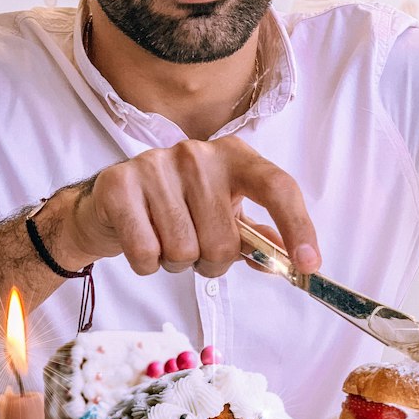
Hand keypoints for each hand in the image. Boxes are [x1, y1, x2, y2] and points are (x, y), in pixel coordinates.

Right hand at [57, 136, 320, 278]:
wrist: (110, 205)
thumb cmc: (177, 211)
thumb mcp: (223, 216)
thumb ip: (258, 237)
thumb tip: (299, 260)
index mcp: (233, 157)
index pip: (277, 187)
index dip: (298, 227)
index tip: (309, 265)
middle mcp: (197, 153)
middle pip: (224, 241)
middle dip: (211, 261)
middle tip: (194, 249)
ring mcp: (156, 165)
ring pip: (184, 251)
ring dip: (176, 263)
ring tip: (165, 242)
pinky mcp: (119, 184)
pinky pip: (147, 254)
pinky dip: (147, 264)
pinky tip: (141, 242)